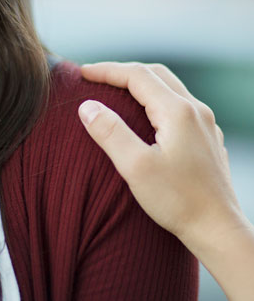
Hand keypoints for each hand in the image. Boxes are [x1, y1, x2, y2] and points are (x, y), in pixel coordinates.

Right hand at [77, 62, 245, 245]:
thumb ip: (110, 132)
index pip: (137, 76)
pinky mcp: (206, 138)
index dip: (107, 71)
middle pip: (155, 75)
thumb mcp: (135, 167)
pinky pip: (178, 106)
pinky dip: (155, 100)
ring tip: (116, 92)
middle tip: (97, 78)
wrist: (218, 229)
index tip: (83, 74)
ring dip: (140, 84)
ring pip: (169, 89)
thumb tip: (87, 106)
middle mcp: (195, 111)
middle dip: (123, 73)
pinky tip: (145, 116)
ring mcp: (205, 124)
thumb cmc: (178, 201)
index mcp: (177, 112)